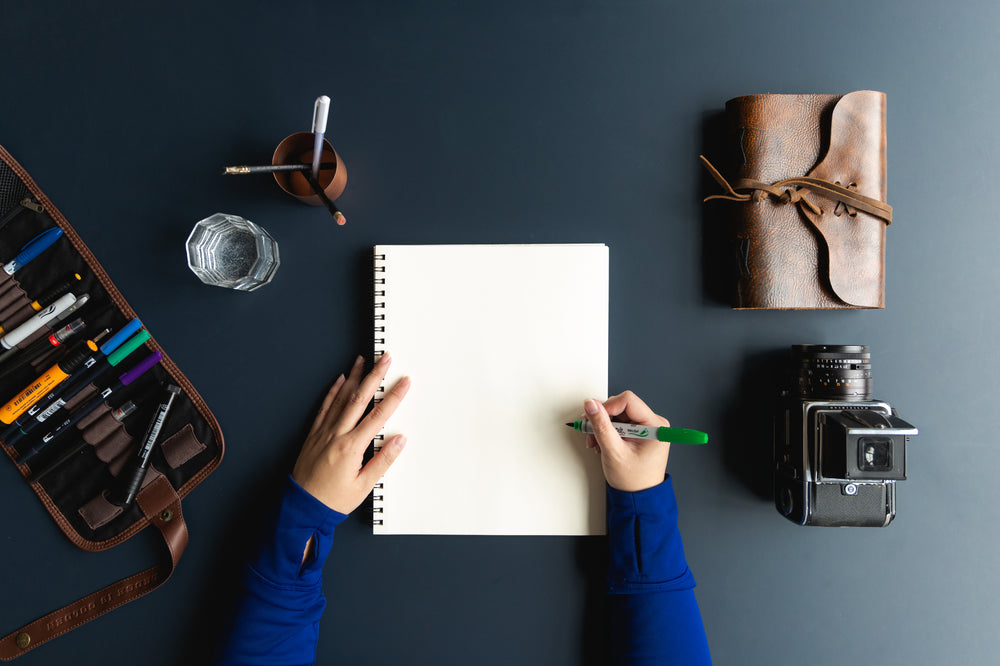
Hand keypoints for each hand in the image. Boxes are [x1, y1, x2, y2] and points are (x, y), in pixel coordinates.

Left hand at [292, 353, 410, 513]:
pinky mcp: (314, 434)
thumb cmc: (332, 500)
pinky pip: (325, 407)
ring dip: (354, 377)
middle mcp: (336, 434)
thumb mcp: (364, 486)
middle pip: (359, 398)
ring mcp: (323, 432)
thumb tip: (399, 440)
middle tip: (384, 358)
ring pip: (341, 398)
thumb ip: (383, 461)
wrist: (301, 507)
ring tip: (363, 360)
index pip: (378, 416)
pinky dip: (333, 391)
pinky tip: (340, 380)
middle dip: (374, 376)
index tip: (404, 382)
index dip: (393, 396)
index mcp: (351, 447)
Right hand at [582, 391, 669, 491]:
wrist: (638, 497)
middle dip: (602, 419)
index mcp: (655, 426)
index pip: (628, 400)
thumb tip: (591, 405)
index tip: (593, 417)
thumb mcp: (613, 451)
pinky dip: (607, 431)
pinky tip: (602, 442)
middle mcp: (654, 424)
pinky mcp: (640, 432)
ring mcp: (647, 428)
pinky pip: (620, 422)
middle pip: (621, 406)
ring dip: (602, 426)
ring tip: (596, 442)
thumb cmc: (633, 480)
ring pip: (618, 414)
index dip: (607, 407)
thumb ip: (601, 425)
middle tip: (591, 433)